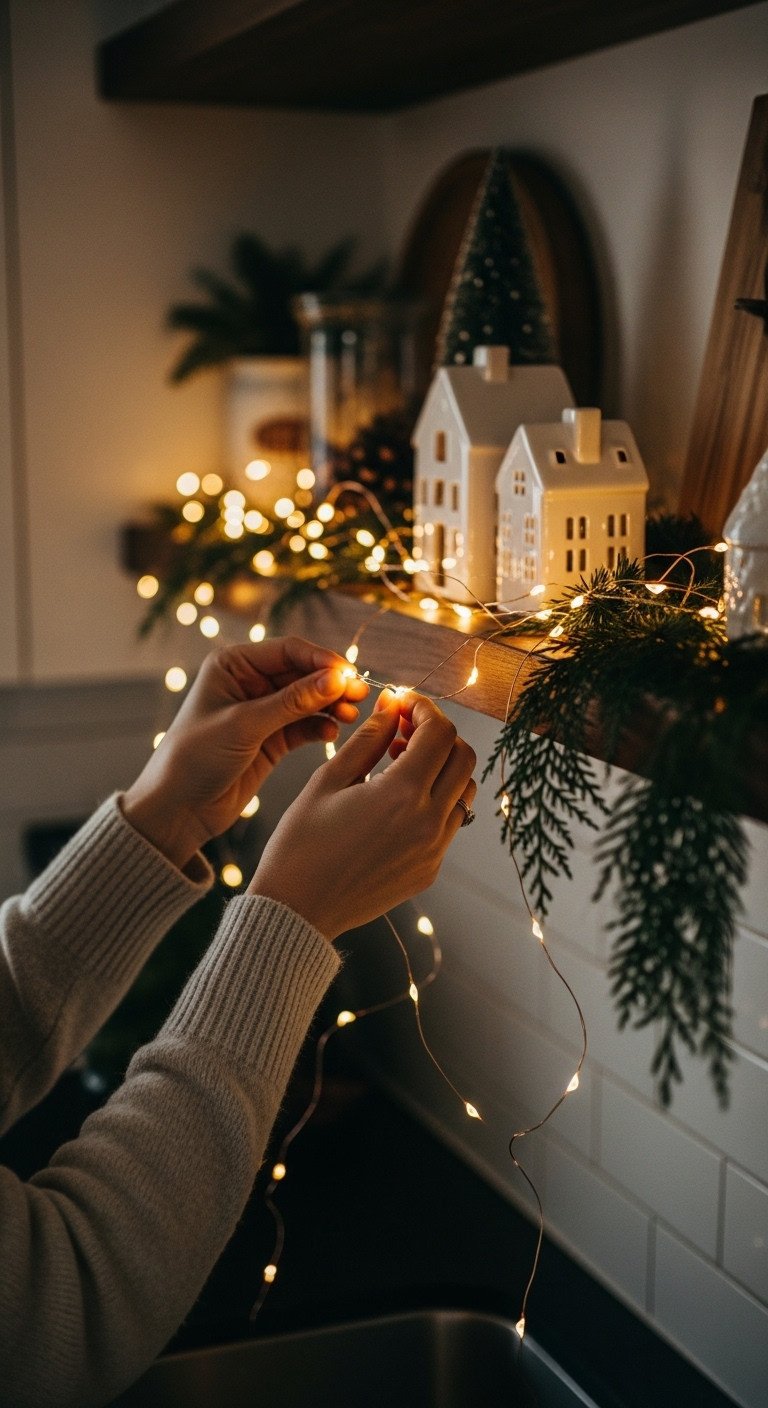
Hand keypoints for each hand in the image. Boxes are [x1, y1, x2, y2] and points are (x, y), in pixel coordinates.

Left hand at [122, 637, 367, 868]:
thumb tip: (337, 678)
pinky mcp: (272, 739)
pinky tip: (332, 733)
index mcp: (233, 664)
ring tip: (350, 716)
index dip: (321, 660)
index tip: (348, 674)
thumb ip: (293, 702)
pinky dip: (321, 727)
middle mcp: (249, 682)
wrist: (177, 809)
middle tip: (360, 695)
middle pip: (304, 673)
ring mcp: (263, 711)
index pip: (288, 650)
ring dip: (331, 705)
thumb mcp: (244, 725)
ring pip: (309, 699)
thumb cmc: (194, 758)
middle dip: (332, 683)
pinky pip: (305, 725)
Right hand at [250, 690, 476, 939]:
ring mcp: (434, 851)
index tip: (402, 704)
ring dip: (441, 767)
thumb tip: (392, 705)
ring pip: (464, 791)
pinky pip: (449, 823)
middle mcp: (429, 823)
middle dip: (438, 734)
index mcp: (403, 795)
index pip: (440, 733)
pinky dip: (435, 799)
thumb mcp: (328, 781)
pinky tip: (397, 800)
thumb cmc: (301, 844)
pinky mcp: (429, 870)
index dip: (424, 709)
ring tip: (399, 765)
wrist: (297, 910)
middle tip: (402, 730)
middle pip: (463, 757)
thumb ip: (368, 739)